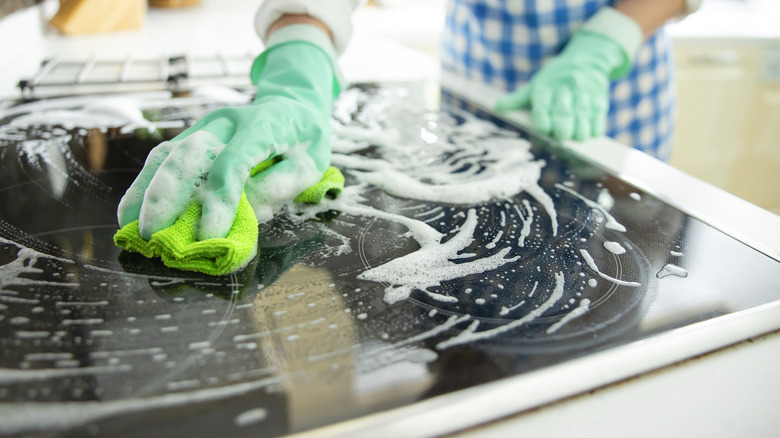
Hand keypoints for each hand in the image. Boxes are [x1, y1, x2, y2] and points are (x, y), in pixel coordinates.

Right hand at [117, 30, 338, 240]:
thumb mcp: (310, 166)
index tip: (207, 236)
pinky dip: (146, 184)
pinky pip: (164, 156)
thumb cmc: (305, 141)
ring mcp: (206, 124)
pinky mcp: (193, 133)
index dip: (219, 200)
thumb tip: (243, 212)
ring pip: (168, 152)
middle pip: (190, 153)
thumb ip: (279, 187)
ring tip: (129, 225)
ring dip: (146, 190)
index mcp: (264, 125)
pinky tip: (131, 210)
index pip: (235, 162)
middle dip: (167, 196)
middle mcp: (228, 120)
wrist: (294, 103)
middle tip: (152, 234)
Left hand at [495, 7, 641, 141]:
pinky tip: (591, 134)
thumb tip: (497, 108)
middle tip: (561, 137)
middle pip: (564, 111)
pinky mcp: (600, 97)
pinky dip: (595, 127)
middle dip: (563, 126)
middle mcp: (565, 88)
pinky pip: (599, 115)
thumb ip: (518, 99)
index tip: (544, 129)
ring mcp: (584, 92)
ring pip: (583, 114)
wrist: (588, 59)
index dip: (544, 117)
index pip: (543, 104)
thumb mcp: (536, 85)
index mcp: (546, 86)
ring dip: (580, 130)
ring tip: (577, 138)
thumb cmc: (555, 78)